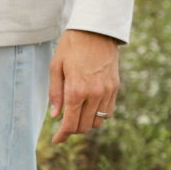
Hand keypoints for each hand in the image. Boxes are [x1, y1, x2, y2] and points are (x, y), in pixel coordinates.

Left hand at [49, 29, 119, 144]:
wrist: (96, 29)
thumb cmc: (71, 46)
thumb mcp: (55, 67)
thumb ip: (55, 93)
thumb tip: (55, 116)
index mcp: (75, 90)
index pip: (70, 124)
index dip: (62, 136)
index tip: (56, 140)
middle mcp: (93, 94)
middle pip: (84, 127)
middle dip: (72, 130)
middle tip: (63, 125)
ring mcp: (107, 91)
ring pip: (97, 122)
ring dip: (86, 124)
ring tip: (76, 116)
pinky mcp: (115, 87)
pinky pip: (108, 111)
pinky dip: (98, 115)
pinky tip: (88, 109)